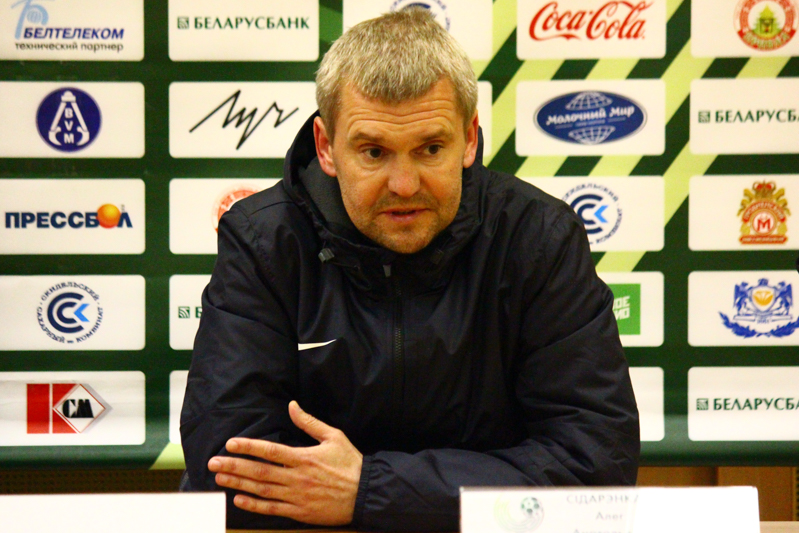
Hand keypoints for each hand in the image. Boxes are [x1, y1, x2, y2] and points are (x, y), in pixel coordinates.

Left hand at [207, 401, 362, 525]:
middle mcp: (297, 477)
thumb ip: (309, 422)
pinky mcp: (300, 512)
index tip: (230, 444)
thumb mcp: (333, 436)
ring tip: (220, 478)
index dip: (248, 447)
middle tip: (213, 463)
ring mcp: (297, 496)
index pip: (270, 451)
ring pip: (262, 490)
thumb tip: (292, 405)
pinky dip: (255, 505)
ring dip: (239, 484)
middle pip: (259, 471)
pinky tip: (239, 499)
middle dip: (234, 466)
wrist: (366, 493)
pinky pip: (273, 509)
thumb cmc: (350, 463)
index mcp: (304, 457)